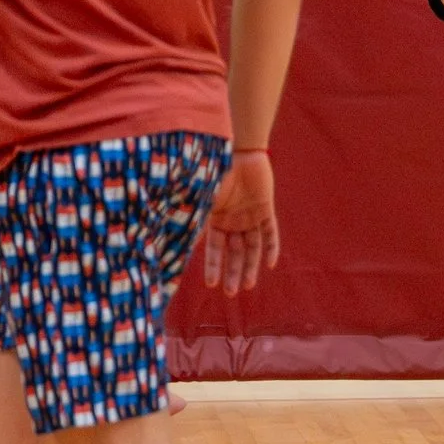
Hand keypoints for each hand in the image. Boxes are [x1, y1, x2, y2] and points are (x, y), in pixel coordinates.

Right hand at [196, 151, 279, 294]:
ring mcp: (250, 215)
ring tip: (248, 285)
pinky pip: (270, 231)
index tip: (212, 285)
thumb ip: (194, 219)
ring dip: (250, 265)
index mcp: (215, 219)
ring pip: (252, 247)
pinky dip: (271, 247)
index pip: (215, 249)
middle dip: (232, 272)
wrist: (237, 149)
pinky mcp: (265, 208)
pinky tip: (271, 263)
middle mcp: (233, 221)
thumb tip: (172, 241)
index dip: (214, 266)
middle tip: (231, 293)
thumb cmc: (215, 173)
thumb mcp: (202, 199)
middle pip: (234, 252)